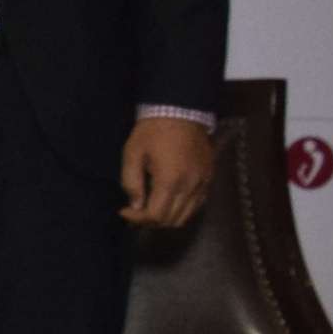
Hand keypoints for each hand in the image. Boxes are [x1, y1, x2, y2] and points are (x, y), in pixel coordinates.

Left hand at [121, 114, 217, 228]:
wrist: (181, 112)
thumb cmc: (152, 131)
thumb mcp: (132, 154)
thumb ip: (131, 182)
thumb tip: (134, 205)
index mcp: (170, 180)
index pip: (156, 216)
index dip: (137, 219)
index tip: (124, 211)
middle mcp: (190, 186)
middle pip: (171, 220)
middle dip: (149, 221)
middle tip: (134, 212)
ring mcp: (203, 183)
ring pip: (186, 216)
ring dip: (166, 218)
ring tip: (149, 209)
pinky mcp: (209, 178)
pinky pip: (197, 205)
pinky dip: (181, 210)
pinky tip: (167, 201)